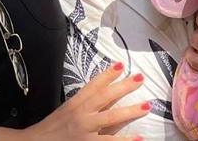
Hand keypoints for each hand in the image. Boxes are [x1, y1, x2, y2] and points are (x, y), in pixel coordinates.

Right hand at [14, 62, 148, 140]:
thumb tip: (104, 100)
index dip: (107, 75)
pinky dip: (124, 140)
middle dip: (123, 87)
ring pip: (110, 118)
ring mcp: (84, 131)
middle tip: (140, 78)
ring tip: (147, 105)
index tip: (120, 64)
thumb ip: (83, 107)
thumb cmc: (50, 131)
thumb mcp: (65, 113)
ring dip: (130, 111)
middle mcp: (80, 115)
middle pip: (104, 97)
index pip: (92, 86)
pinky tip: (138, 138)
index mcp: (74, 104)